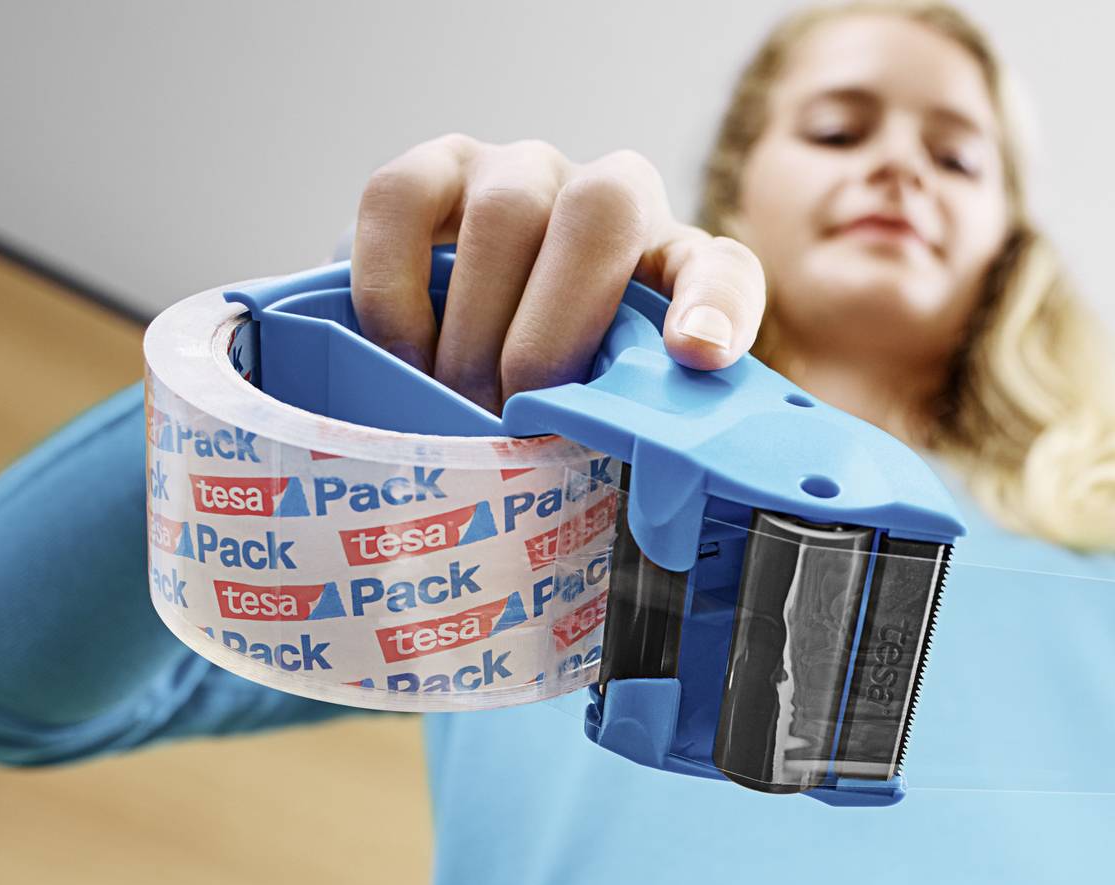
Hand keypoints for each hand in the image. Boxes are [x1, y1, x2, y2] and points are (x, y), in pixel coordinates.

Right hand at [350, 135, 767, 412]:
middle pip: (601, 215)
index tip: (695, 357)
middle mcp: (608, 196)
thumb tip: (652, 481)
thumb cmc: (556, 382)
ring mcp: (518, 172)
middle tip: (513, 417)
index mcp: (676, 265)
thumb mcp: (607, 405)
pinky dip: (394, 287)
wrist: (477, 333)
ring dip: (474, 324)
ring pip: (504, 213)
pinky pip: (399, 200)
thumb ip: (632, 423)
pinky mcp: (431, 172)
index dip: (715, 307)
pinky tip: (400, 355)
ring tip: (455, 400)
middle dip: (553, 331)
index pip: (721, 268)